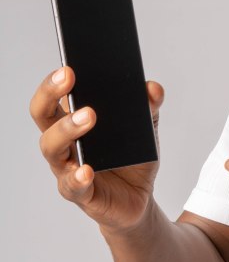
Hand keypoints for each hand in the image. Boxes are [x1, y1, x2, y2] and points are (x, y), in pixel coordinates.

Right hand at [30, 66, 163, 233]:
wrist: (139, 199)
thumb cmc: (132, 159)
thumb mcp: (146, 131)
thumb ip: (149, 109)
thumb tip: (153, 88)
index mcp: (71, 121)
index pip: (53, 95)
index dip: (55, 79)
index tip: (68, 63)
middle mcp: (62, 142)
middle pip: (43, 114)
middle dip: (51, 92)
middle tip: (70, 77)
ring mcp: (66, 168)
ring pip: (52, 147)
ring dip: (67, 129)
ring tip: (89, 115)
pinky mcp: (80, 193)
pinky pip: (72, 185)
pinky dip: (78, 176)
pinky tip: (88, 169)